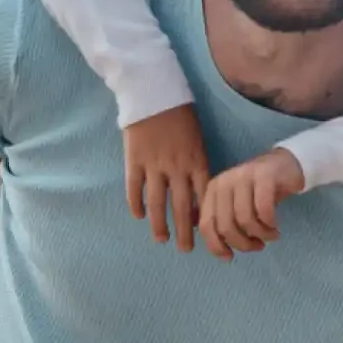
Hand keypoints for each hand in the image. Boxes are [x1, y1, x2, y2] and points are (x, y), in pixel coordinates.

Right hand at [122, 104, 208, 251]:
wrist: (153, 94)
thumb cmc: (180, 114)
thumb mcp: (197, 138)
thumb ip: (197, 163)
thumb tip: (198, 190)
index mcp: (196, 160)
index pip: (203, 196)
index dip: (205, 216)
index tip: (209, 232)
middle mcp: (176, 167)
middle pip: (182, 206)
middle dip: (185, 231)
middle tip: (187, 249)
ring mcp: (154, 165)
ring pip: (157, 203)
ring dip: (160, 224)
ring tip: (162, 240)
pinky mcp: (134, 161)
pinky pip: (134, 188)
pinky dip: (136, 205)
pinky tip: (138, 217)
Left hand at [197, 148, 304, 260]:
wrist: (286, 165)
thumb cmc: (260, 191)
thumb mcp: (237, 206)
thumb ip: (225, 223)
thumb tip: (220, 251)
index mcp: (213, 190)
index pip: (206, 225)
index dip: (216, 246)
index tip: (230, 257)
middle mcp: (224, 182)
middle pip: (225, 226)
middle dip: (242, 243)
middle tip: (258, 246)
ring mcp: (244, 176)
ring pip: (244, 219)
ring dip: (260, 234)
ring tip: (271, 236)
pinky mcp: (265, 176)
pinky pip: (263, 209)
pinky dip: (270, 223)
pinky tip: (275, 226)